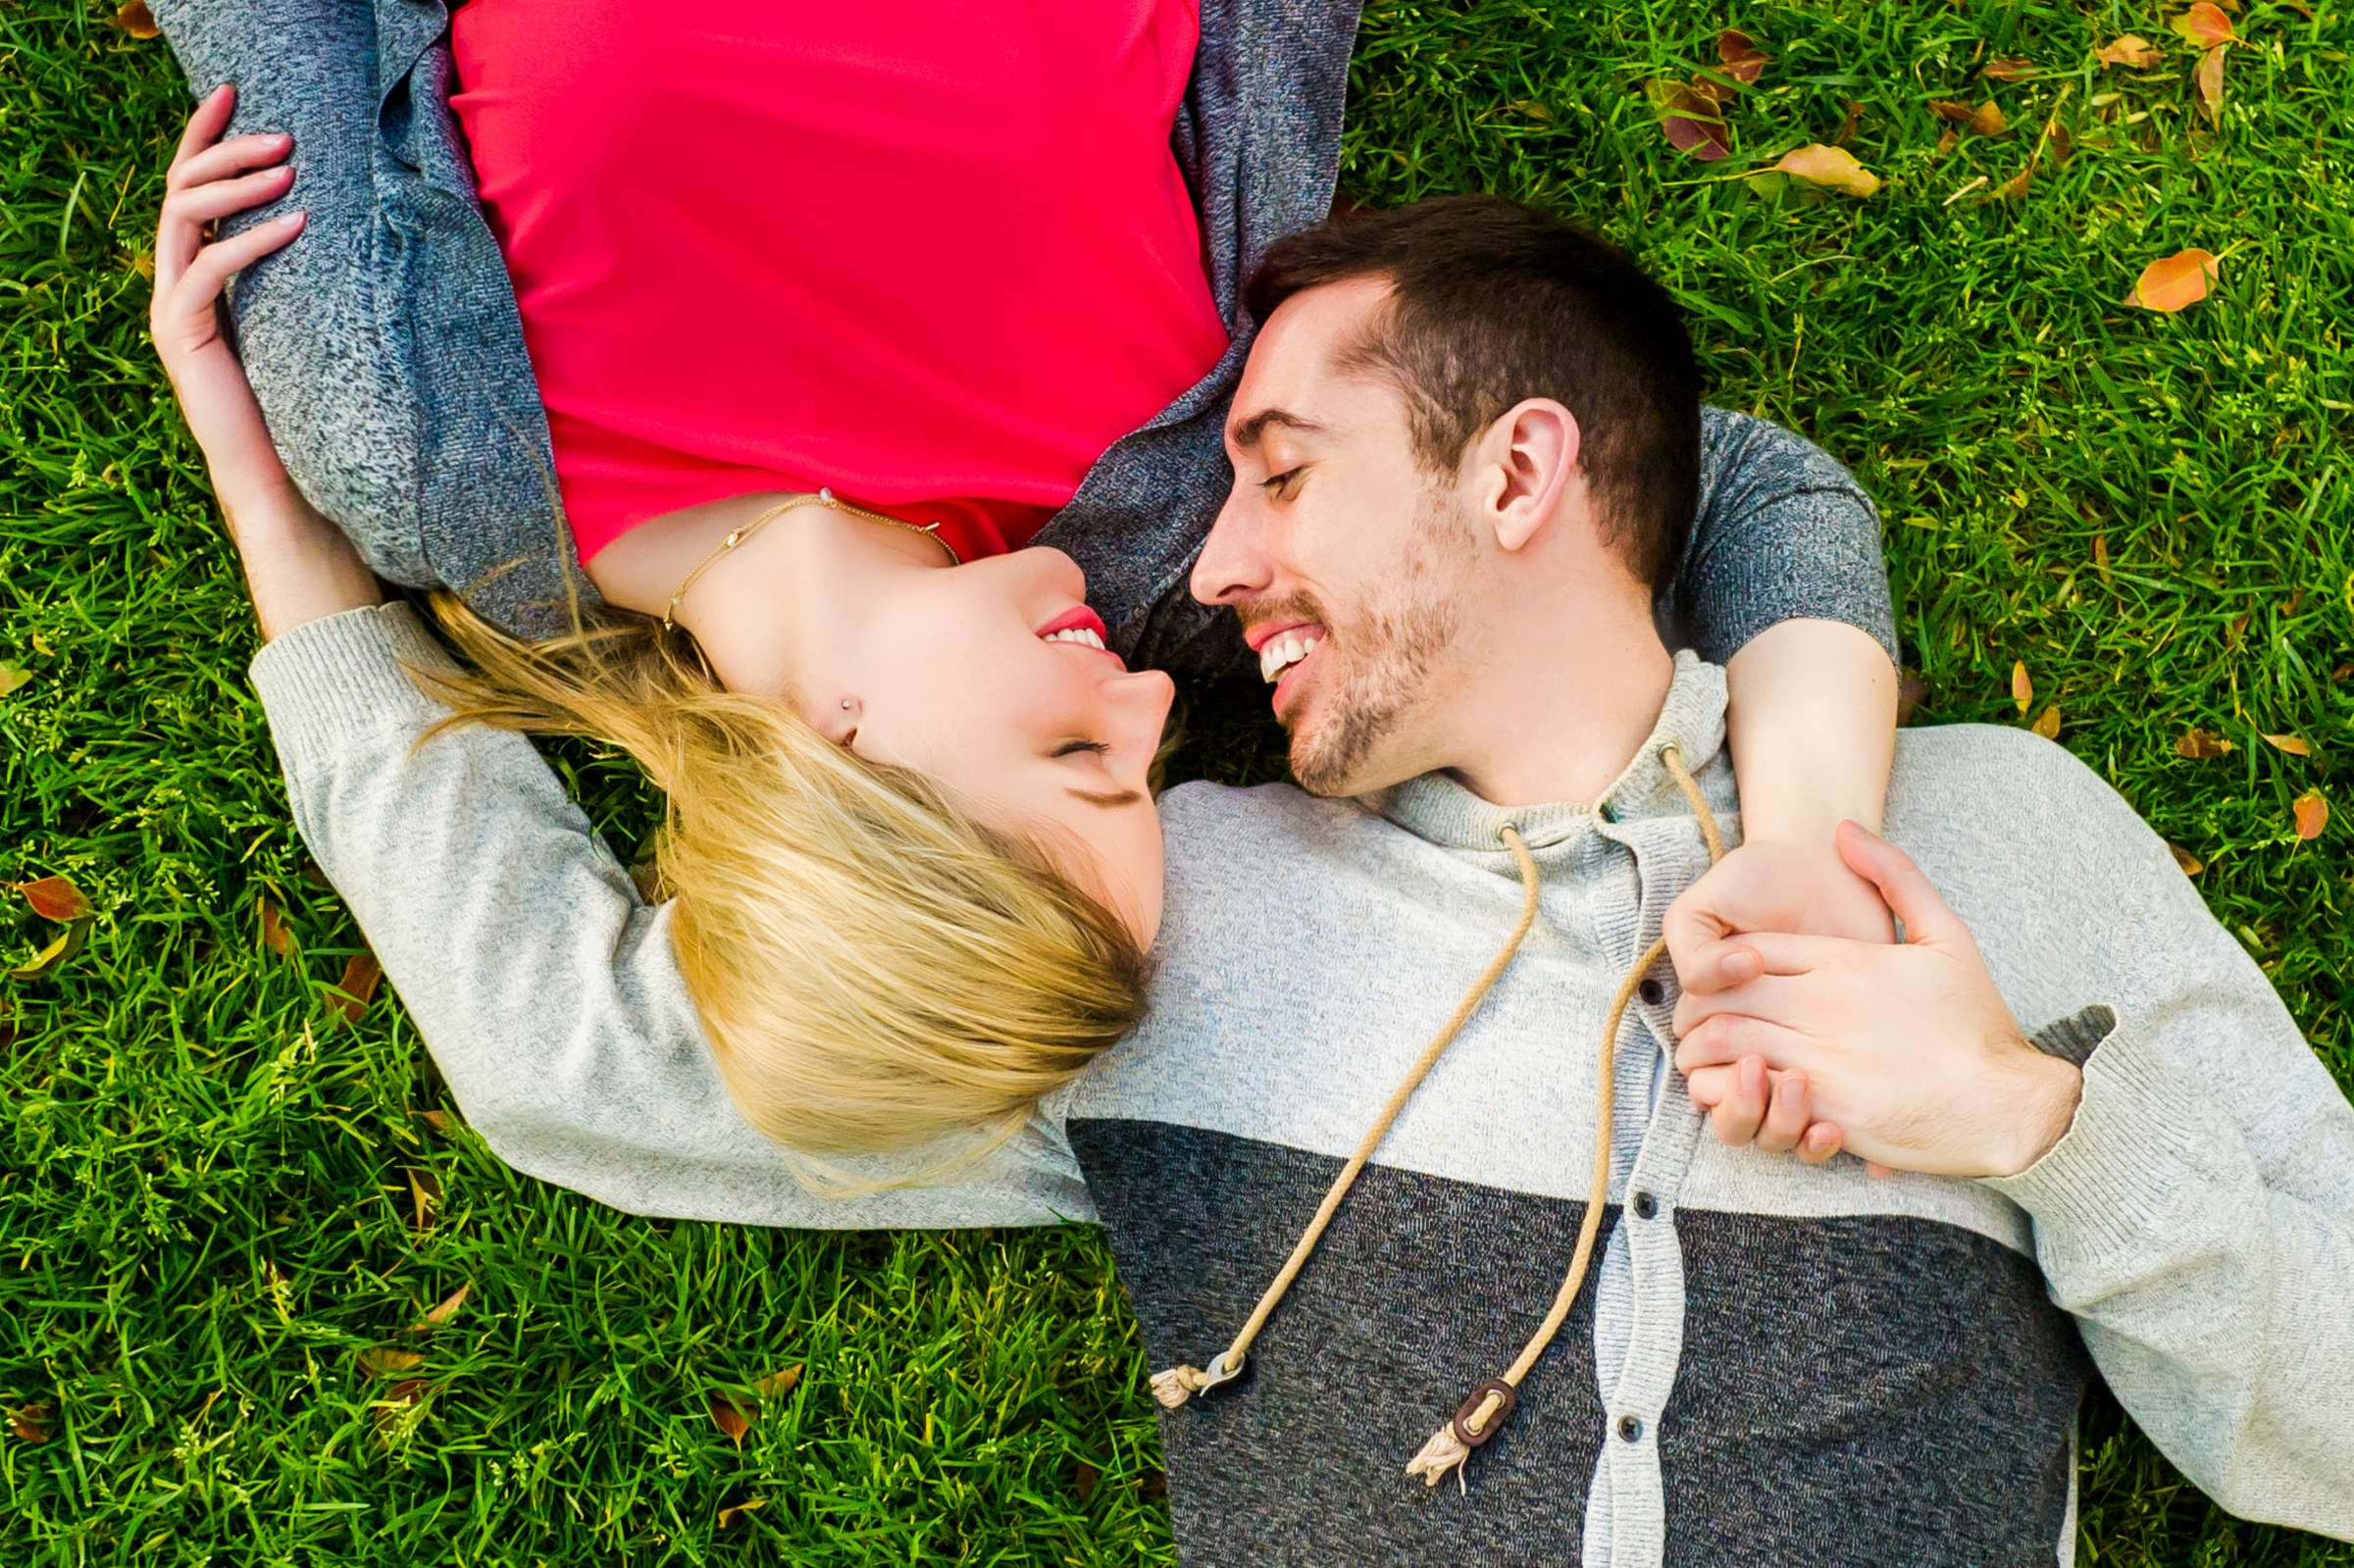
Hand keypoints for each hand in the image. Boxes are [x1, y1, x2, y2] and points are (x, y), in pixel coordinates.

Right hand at [150, 83, 305, 506]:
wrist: (284, 476)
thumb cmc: (306, 400)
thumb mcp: (306, 318)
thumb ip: (302, 271)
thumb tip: (349, 217)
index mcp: (196, 271)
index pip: (189, 186)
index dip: (205, 135)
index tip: (232, 92)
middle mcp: (174, 282)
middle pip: (179, 189)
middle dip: (224, 150)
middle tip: (282, 135)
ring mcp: (172, 308)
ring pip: (182, 217)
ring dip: (236, 185)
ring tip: (289, 169)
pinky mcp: (182, 336)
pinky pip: (210, 270)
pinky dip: (253, 240)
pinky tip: (298, 224)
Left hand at [1674, 823, 2082, 1178]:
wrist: (2005, 1106)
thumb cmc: (1977, 1024)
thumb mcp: (1948, 935)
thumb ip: (1896, 875)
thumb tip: (1843, 829)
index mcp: (1844, 962)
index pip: (1751, 952)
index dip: (1722, 966)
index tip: (1720, 983)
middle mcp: (1823, 1005)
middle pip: (1725, 995)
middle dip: (1697, 1010)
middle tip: (1693, 1024)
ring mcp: (1820, 1057)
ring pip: (1725, 1041)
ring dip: (1701, 1049)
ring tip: (1700, 1059)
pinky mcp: (1823, 1110)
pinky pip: (1749, 1094)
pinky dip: (1725, 1093)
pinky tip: (1728, 1098)